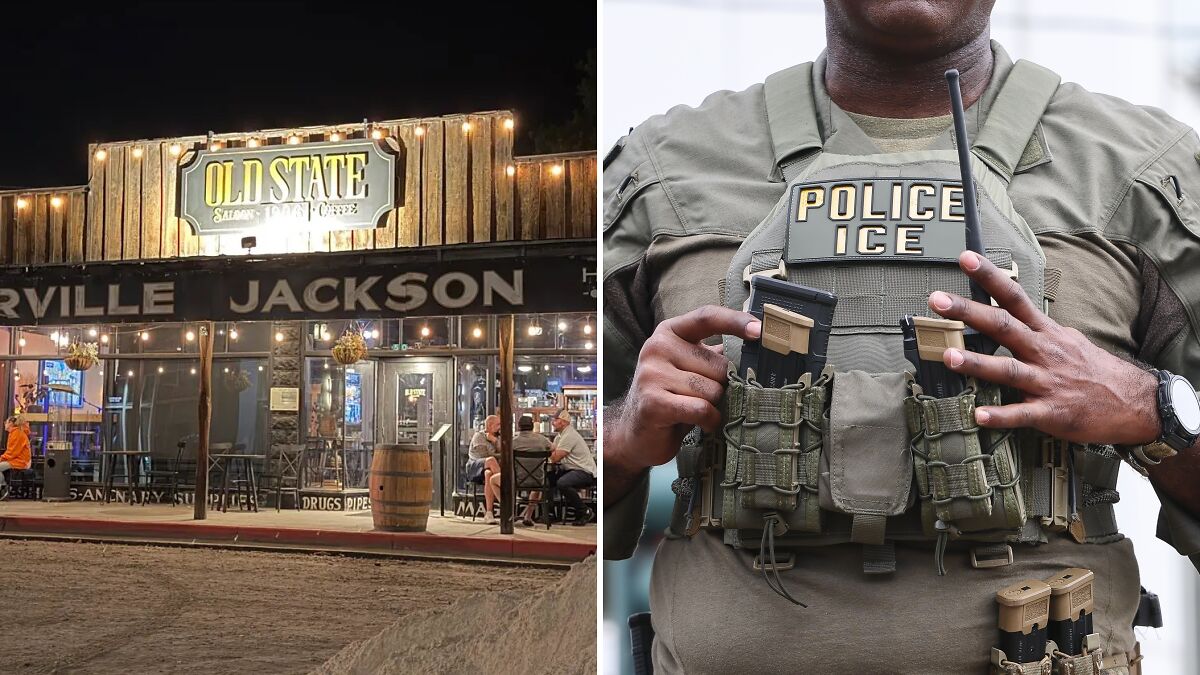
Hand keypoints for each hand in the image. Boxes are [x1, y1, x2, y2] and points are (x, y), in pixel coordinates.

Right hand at [607, 306, 760, 471]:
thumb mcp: (690, 368)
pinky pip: (701, 408)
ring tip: (696, 410)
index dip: (735, 321)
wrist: (637, 433)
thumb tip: (756, 345)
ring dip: (713, 405)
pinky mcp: (653, 402)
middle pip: (717, 364)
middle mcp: (657, 347)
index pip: (706, 317)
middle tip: (703, 396)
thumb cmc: (672, 397)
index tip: (760, 330)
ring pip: (712, 390)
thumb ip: (714, 355)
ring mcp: (652, 374)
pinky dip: (709, 420)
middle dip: (721, 385)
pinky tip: (702, 423)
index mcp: (670, 332)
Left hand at [928, 251, 1159, 445]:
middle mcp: (1044, 352)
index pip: (1014, 297)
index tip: (965, 258)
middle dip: (969, 312)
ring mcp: (1048, 382)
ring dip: (977, 364)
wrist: (1135, 402)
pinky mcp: (1052, 412)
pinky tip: (979, 415)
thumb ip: (1034, 329)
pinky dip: (1001, 415)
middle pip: (1003, 326)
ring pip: (1008, 370)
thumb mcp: (1066, 339)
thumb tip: (1007, 313)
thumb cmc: (1093, 370)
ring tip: (948, 357)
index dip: (989, 277)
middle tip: (937, 300)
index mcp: (1046, 332)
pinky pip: (1022, 414)